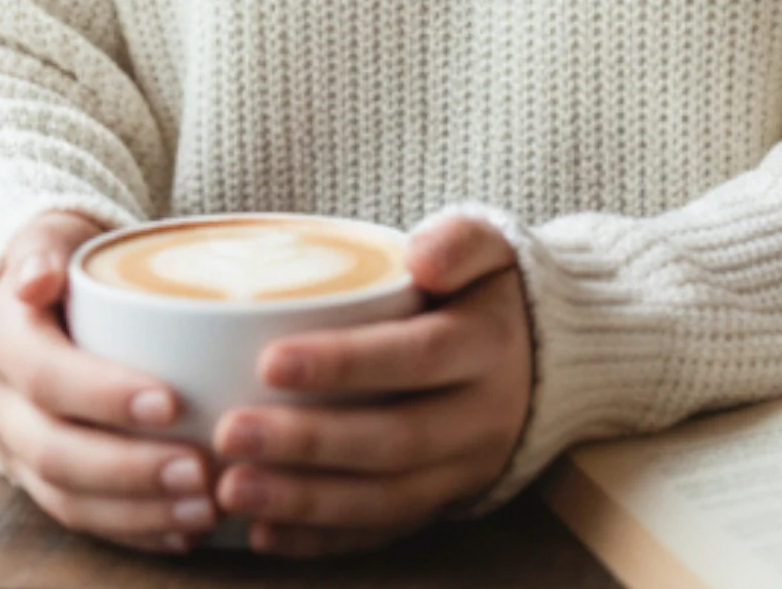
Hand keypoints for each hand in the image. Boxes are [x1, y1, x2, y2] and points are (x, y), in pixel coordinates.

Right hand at [0, 211, 219, 553]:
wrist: (28, 298)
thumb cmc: (59, 261)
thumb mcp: (48, 235)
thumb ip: (41, 247)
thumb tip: (35, 278)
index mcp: (2, 338)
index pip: (46, 375)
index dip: (104, 394)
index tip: (171, 401)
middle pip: (55, 451)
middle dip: (129, 469)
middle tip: (200, 470)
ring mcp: (15, 448)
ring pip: (67, 497)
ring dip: (137, 510)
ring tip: (205, 507)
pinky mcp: (39, 480)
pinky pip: (80, 519)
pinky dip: (133, 530)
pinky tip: (184, 529)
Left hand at [211, 214, 532, 558]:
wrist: (550, 356)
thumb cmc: (493, 288)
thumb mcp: (492, 245)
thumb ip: (460, 241)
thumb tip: (419, 258)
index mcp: (487, 346)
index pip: (415, 357)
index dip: (345, 365)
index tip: (270, 361)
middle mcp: (481, 418)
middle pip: (393, 440)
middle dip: (307, 443)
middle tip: (230, 433)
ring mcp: (464, 470)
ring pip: (386, 500)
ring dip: (304, 501)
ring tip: (233, 488)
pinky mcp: (445, 503)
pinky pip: (385, 532)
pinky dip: (324, 540)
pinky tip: (265, 532)